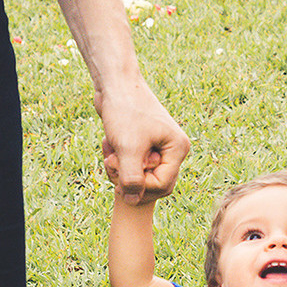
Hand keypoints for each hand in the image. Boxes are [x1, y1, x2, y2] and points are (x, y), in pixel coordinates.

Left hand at [98, 78, 190, 201]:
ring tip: (109, 151)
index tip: (118, 172)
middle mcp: (173, 149)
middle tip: (112, 162)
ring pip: (140, 175)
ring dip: (120, 169)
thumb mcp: (128, 149)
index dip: (139, 187)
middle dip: (129, 178)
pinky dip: (118, 159)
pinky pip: (132, 164)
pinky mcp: (144, 143)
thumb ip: (132, 179)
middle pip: (153, 183)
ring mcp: (159, 146)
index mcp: (178, 149)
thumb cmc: (125, 111)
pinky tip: (108, 144)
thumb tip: (134, 202)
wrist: (115, 84)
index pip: (162, 185)